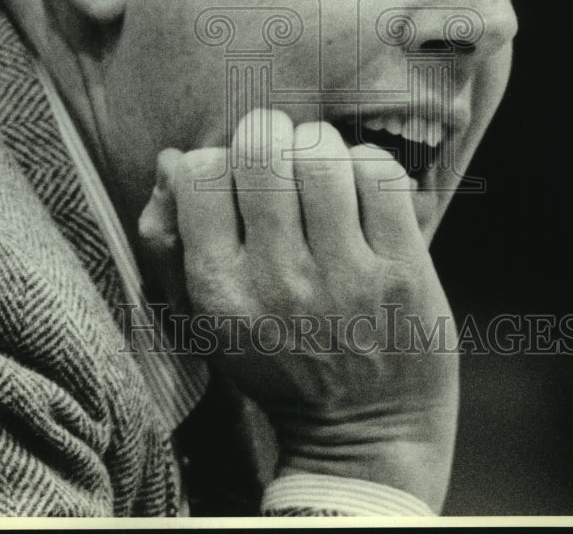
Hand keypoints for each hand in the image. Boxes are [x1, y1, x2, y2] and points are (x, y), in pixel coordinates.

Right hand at [138, 109, 458, 511]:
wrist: (365, 436)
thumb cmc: (279, 365)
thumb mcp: (204, 321)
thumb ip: (171, 242)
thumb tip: (168, 161)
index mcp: (220, 291)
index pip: (201, 172)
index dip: (218, 159)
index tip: (237, 180)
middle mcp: (278, 281)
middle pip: (261, 148)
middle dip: (268, 137)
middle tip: (280, 159)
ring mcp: (345, 276)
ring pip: (321, 153)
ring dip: (318, 147)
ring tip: (321, 170)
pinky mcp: (403, 271)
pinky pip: (379, 174)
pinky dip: (366, 164)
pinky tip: (360, 188)